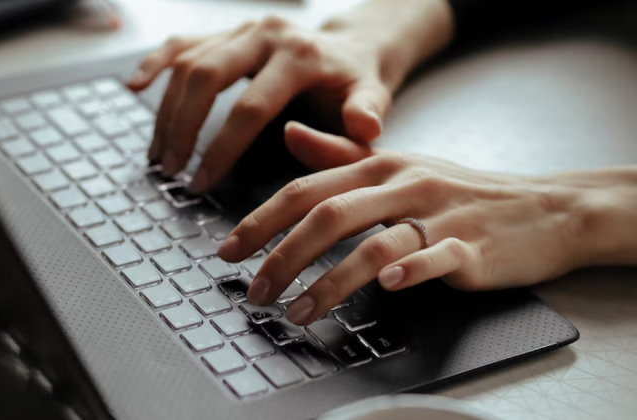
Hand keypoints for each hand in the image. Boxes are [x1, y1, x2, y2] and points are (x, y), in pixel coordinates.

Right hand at [127, 0, 453, 190]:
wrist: (352, 47)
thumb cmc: (358, 84)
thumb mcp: (373, 101)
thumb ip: (362, 120)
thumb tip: (334, 132)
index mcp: (301, 55)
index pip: (250, 106)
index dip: (220, 149)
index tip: (201, 183)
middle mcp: (266, 34)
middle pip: (206, 77)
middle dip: (183, 128)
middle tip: (170, 170)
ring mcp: (242, 29)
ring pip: (188, 62)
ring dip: (166, 110)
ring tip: (158, 154)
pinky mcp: (227, 32)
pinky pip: (182, 43)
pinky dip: (155, 63)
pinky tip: (134, 86)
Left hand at [217, 123, 627, 325]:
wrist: (544, 207)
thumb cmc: (461, 190)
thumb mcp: (399, 165)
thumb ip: (341, 155)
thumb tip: (289, 135)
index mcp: (380, 165)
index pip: (306, 189)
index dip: (261, 220)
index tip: (228, 251)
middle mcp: (403, 184)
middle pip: (329, 216)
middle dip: (282, 255)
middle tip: (255, 291)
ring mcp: (439, 214)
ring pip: (373, 244)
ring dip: (328, 281)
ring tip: (297, 312)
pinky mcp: (472, 246)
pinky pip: (435, 257)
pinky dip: (409, 271)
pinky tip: (386, 288)